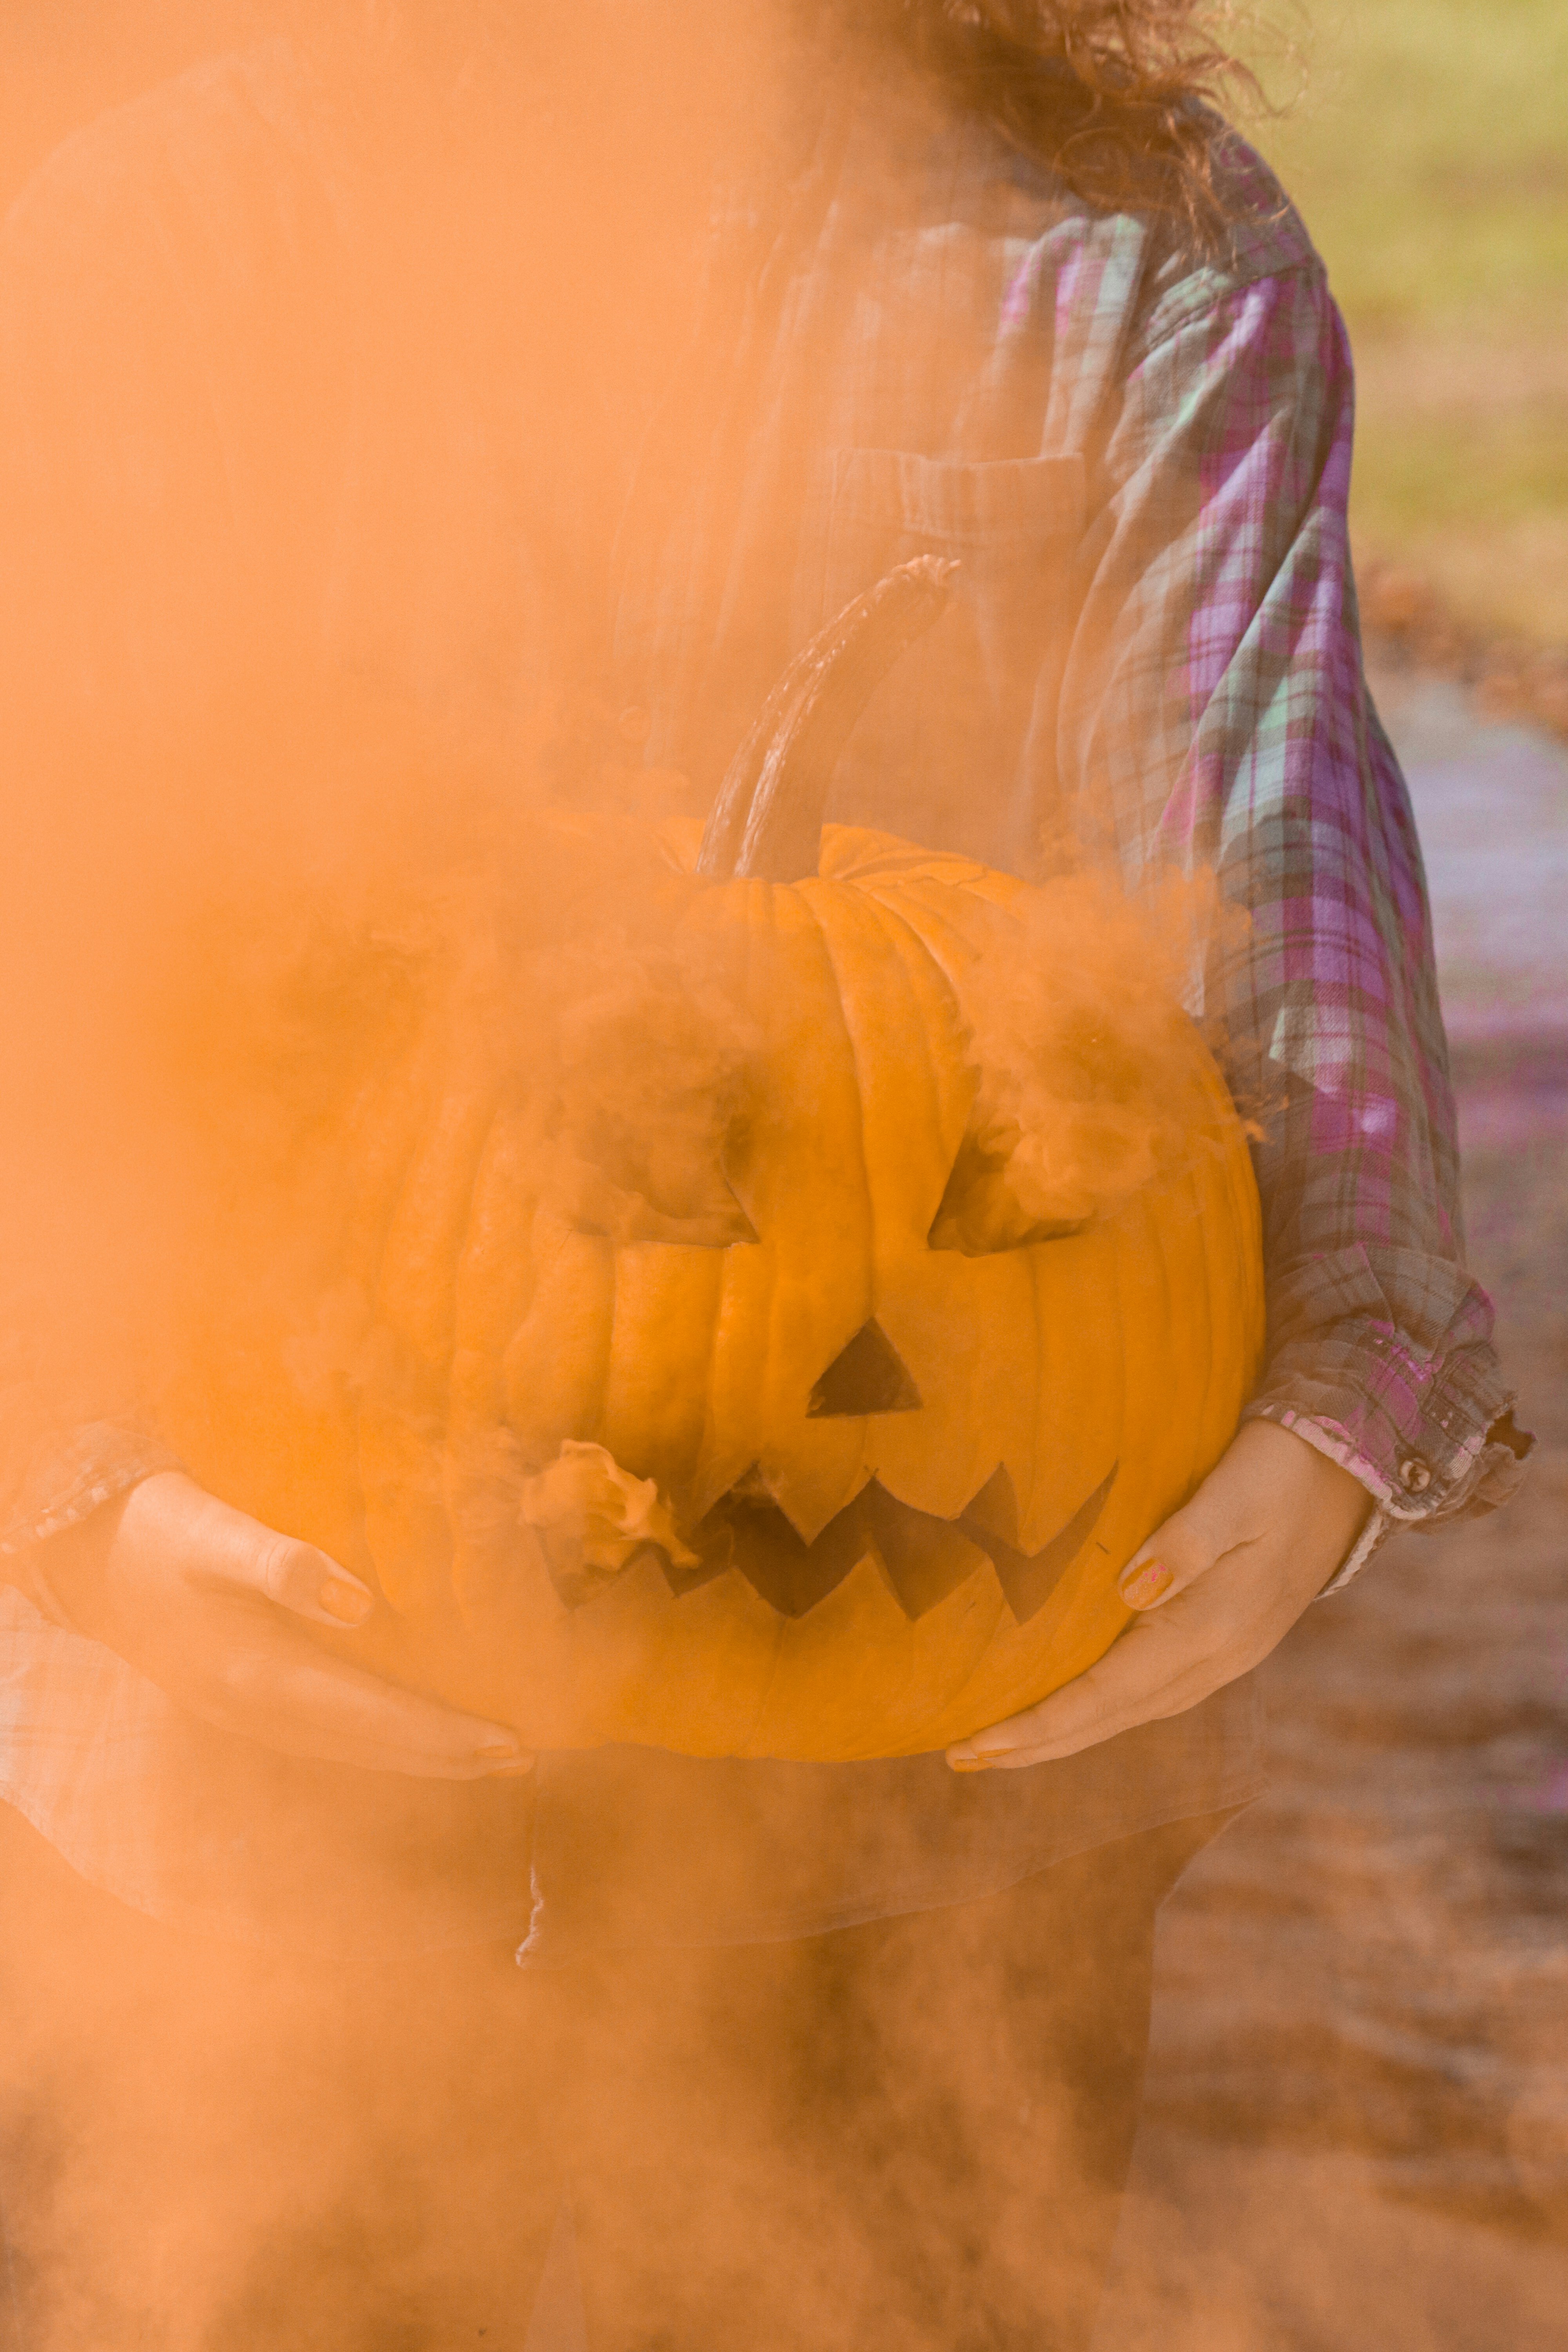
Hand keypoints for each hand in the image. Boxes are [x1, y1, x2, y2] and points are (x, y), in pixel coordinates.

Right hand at [38, 1471, 533, 1779]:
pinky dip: (379, 1739)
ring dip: (418, 1754)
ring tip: (484, 1756)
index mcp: (256, 1677)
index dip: (442, 1735)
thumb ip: (280, 1566)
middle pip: (370, 1746)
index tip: (506, 1744)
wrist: (90, 1551)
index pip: (372, 1718)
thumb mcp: (216, 1532)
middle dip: (446, 1756)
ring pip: (351, 1747)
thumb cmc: (161, 1530)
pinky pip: (328, 1733)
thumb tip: (356, 1603)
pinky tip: (408, 1734)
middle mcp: (254, 1710)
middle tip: (521, 1760)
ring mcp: (245, 1711)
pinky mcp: (242, 1697)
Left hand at [947, 1420, 1371, 1772]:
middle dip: (1034, 1744)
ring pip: (1127, 1713)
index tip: (977, 1744)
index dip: (1039, 1724)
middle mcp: (1214, 1659)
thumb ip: (1185, 1541)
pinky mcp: (1224, 1643)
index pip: (1105, 1694)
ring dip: (1064, 1733)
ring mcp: (1223, 1657)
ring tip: (1001, 1743)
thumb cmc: (1280, 1470)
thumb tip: (1131, 1590)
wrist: (1348, 1469)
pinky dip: (1099, 1711)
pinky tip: (1072, 1708)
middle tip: (960, 1757)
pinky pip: (1147, 1694)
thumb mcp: (1234, 1495)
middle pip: (1109, 1719)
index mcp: (1209, 1629)